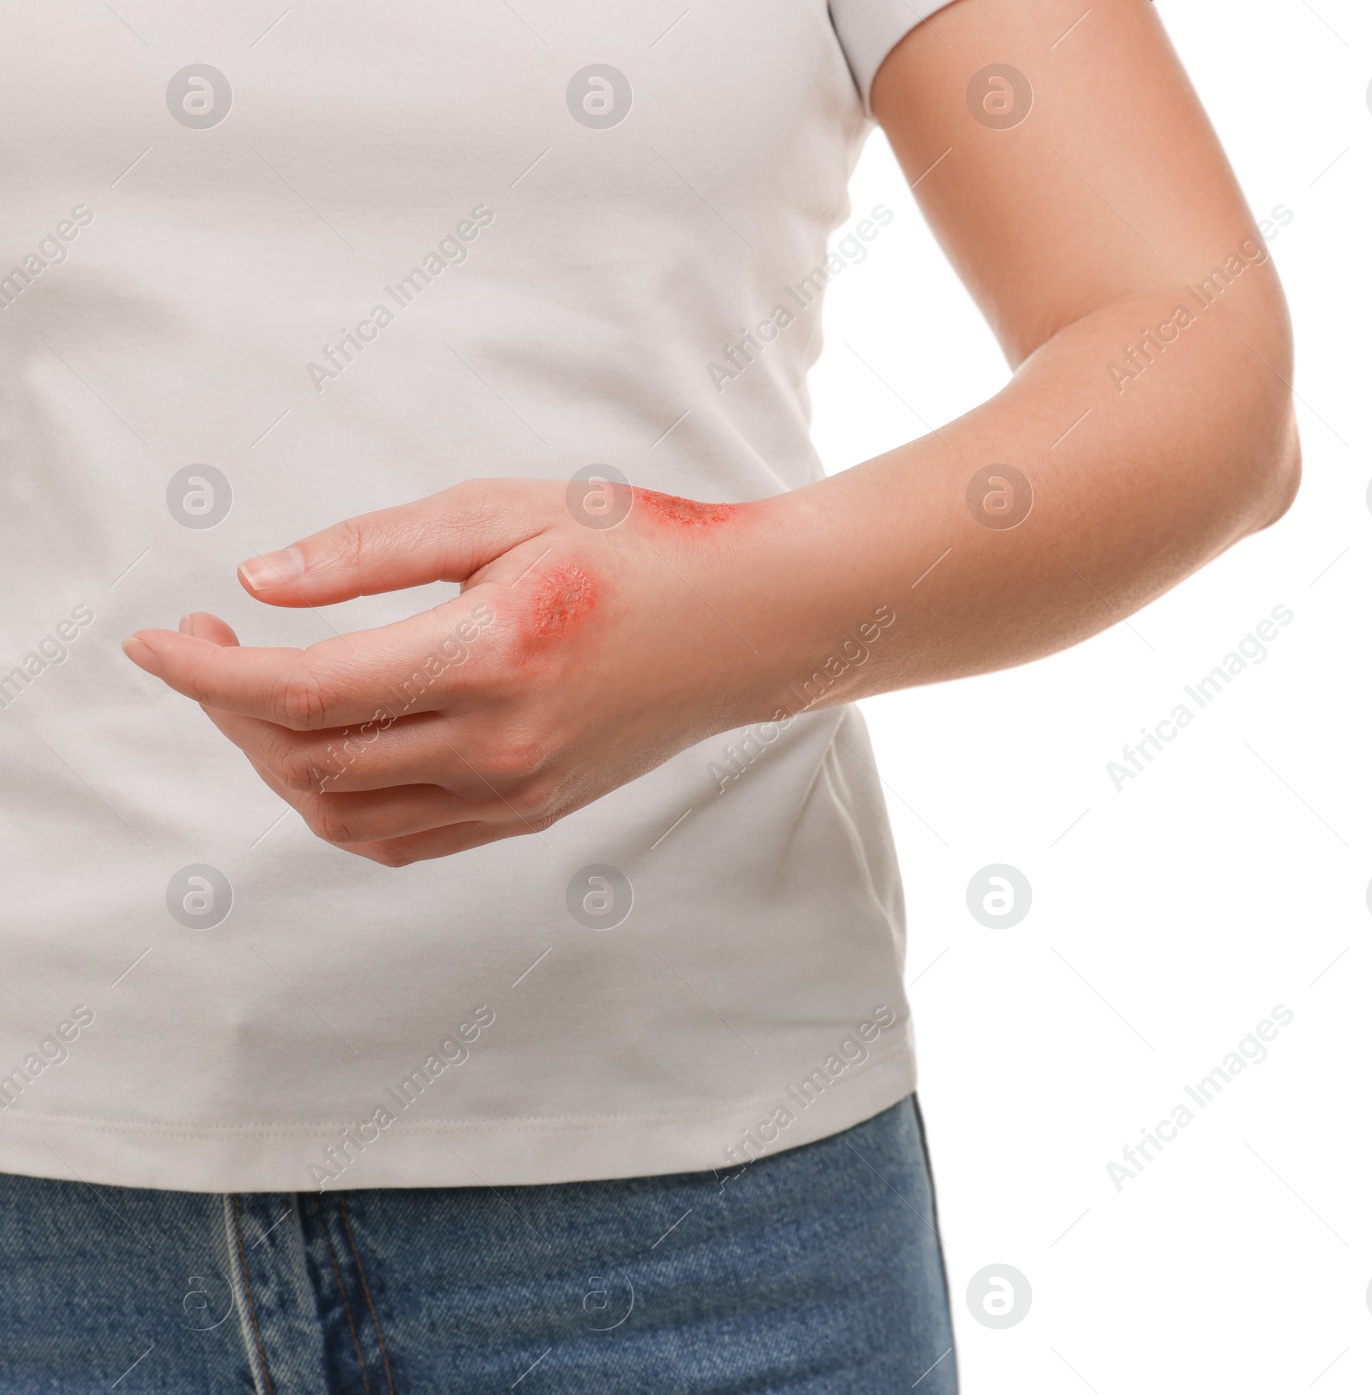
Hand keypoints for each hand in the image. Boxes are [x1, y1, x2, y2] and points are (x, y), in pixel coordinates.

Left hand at [122, 479, 784, 865]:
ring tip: (267, 694)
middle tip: (211, 645)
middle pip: (307, 758)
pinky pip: (400, 839)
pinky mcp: (530, 813)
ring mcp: (515, 791)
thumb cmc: (640, 548)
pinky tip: (331, 751)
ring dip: (276, 760)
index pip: (302, 691)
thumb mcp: (507, 511)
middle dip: (229, 707)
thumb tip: (260, 585)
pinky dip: (338, 806)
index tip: (153, 641)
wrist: (748, 625)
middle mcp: (496, 744)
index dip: (206, 673)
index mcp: (487, 655)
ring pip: (343, 813)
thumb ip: (377, 549)